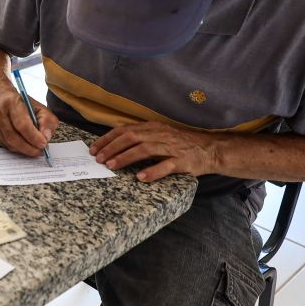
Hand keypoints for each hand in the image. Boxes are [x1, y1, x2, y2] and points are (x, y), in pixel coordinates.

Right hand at [0, 89, 57, 156]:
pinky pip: (5, 146)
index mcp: (11, 102)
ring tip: (34, 149)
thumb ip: (46, 121)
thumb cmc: (21, 103)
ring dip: (23, 150)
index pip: (22, 124)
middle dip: (28, 147)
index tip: (43, 144)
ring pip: (8, 143)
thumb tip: (46, 137)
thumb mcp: (39, 107)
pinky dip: (16, 148)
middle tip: (39, 151)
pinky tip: (24, 146)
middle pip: (13, 137)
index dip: (33, 137)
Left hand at [89, 121, 219, 181]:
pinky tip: (140, 177)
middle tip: (99, 158)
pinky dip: (152, 171)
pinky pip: (166, 166)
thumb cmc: (181, 145)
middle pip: (131, 137)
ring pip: (145, 149)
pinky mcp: (182, 161)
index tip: (95, 149)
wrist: (210, 149)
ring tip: (112, 165)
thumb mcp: (159, 136)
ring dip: (126, 157)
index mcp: (153, 128)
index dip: (108, 139)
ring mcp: (171, 148)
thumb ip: (141, 138)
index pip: (125, 130)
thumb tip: (114, 145)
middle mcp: (160, 135)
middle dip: (112, 147)